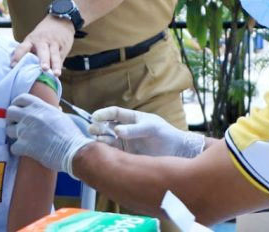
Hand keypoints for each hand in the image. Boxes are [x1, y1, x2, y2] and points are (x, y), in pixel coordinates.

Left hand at [6, 93, 92, 177]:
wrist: (71, 149)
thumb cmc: (69, 132)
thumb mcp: (60, 115)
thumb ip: (52, 111)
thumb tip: (57, 108)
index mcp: (39, 106)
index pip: (20, 98)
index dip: (17, 104)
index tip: (19, 110)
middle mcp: (29, 116)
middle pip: (10, 112)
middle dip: (12, 119)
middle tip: (17, 124)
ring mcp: (25, 131)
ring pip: (8, 130)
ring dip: (14, 135)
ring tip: (22, 138)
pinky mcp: (24, 146)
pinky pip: (12, 147)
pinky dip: (18, 150)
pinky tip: (25, 150)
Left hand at [10, 15, 73, 74]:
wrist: (60, 21)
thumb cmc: (43, 36)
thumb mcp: (34, 39)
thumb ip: (30, 53)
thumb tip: (23, 70)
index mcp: (31, 40)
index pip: (23, 47)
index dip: (18, 56)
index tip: (13, 65)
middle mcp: (42, 41)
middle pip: (42, 51)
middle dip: (43, 60)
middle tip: (43, 69)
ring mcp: (53, 43)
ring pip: (54, 55)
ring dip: (55, 64)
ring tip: (55, 74)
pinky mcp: (63, 46)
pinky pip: (60, 56)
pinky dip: (59, 65)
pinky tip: (58, 73)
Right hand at [88, 106, 204, 157]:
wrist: (176, 152)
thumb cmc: (165, 134)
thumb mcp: (151, 128)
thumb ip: (134, 130)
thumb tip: (116, 131)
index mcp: (132, 118)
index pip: (114, 113)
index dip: (104, 114)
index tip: (95, 117)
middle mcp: (126, 130)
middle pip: (107, 126)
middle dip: (98, 126)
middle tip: (92, 129)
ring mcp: (126, 143)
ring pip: (108, 139)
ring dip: (101, 138)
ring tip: (97, 140)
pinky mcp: (127, 155)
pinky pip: (114, 152)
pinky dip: (106, 151)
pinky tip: (102, 151)